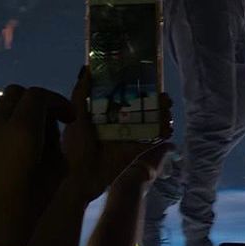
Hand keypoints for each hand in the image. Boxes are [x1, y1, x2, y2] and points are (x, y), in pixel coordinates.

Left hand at [0, 85, 74, 245]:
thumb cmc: (10, 216)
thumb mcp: (47, 187)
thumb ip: (55, 157)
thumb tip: (52, 143)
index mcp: (22, 129)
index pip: (39, 95)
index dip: (58, 102)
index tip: (70, 120)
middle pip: (18, 93)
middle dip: (38, 102)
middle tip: (52, 124)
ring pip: (2, 105)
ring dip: (20, 112)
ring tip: (33, 138)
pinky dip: (6, 125)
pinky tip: (14, 153)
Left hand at [62, 66, 173, 201]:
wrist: (80, 178)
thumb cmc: (75, 144)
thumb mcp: (77, 114)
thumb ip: (82, 92)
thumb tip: (86, 67)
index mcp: (104, 113)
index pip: (124, 95)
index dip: (137, 86)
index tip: (148, 77)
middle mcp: (118, 122)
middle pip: (141, 107)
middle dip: (155, 100)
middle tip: (164, 95)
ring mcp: (128, 137)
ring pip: (150, 121)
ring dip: (162, 114)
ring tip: (168, 108)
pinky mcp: (135, 151)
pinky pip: (151, 140)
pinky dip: (162, 134)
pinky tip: (169, 127)